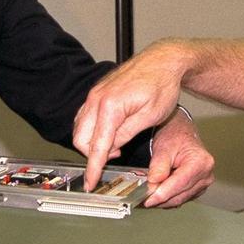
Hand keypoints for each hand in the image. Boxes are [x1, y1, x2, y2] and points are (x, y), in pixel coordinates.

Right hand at [74, 41, 189, 187]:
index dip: (93, 168)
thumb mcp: (150, 116)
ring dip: (91, 142)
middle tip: (113, 160)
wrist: (164, 60)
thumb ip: (126, 134)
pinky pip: (85, 116)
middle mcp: (97, 99)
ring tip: (115, 147)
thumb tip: (111, 149)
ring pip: (80, 128)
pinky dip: (92, 130)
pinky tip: (110, 134)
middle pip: (80, 138)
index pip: (97, 146)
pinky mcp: (97, 92)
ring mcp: (95, 94)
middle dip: (91, 155)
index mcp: (110, 106)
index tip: (90, 183)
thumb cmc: (162, 85)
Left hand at [140, 108, 213, 207]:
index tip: (147, 200)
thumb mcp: (163, 147)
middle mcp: (206, 174)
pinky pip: (180, 199)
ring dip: (162, 201)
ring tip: (145, 198)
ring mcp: (203, 183)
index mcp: (201, 162)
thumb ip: (158, 166)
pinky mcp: (197, 189)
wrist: (180, 134)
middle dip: (159, 200)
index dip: (162, 194)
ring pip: (179, 200)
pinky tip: (155, 195)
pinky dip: (167, 199)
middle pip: (179, 195)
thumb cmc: (175, 136)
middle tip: (141, 201)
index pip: (179, 184)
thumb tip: (153, 185)